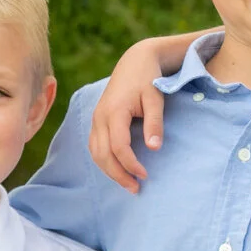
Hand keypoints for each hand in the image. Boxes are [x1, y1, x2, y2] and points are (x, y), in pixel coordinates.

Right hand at [87, 39, 174, 192]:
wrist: (135, 61)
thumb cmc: (148, 79)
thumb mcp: (156, 98)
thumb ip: (155, 122)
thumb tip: (154, 148)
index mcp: (115, 111)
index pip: (118, 146)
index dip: (130, 164)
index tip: (145, 176)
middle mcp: (100, 117)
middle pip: (102, 154)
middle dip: (118, 175)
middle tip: (136, 189)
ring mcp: (96, 119)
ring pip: (95, 153)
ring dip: (109, 171)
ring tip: (128, 184)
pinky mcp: (97, 121)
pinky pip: (95, 146)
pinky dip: (104, 161)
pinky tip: (118, 170)